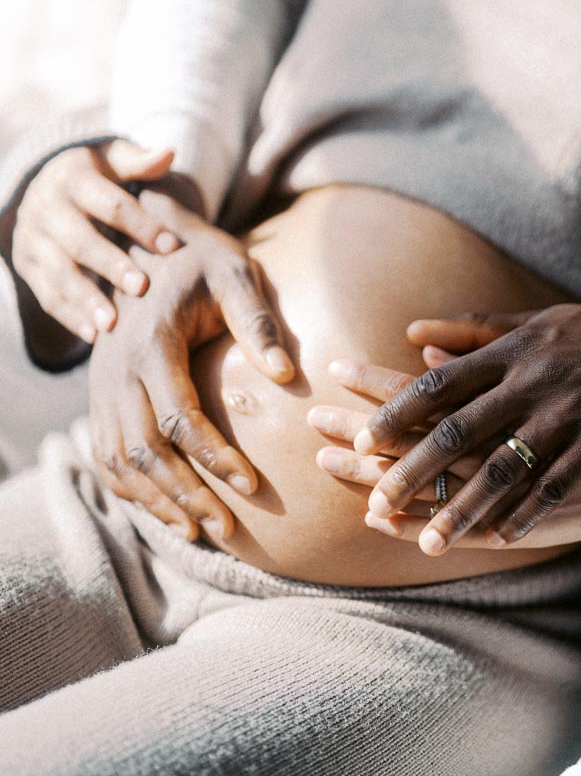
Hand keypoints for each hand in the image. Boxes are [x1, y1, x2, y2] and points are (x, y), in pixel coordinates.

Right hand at [11, 140, 179, 342]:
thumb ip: (140, 161)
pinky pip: (45, 295)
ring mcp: (32, 239)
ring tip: (113, 324)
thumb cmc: (98, 175)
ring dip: (85, 300)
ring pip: (58, 273)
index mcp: (73, 179)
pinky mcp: (27, 265)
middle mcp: (45, 208)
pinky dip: (69, 317)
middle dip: (111, 265)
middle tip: (142, 287)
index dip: (141, 224)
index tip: (172, 246)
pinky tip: (94, 335)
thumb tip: (168, 153)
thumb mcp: (114, 159)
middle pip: (80, 240)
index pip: (110, 203)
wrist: (46, 185)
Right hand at [89, 191, 293, 540]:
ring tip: (198, 532)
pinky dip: (129, 488)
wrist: (149, 243)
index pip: (178, 416)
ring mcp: (100, 385)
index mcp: (150, 341)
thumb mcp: (236, 274)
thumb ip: (258, 321)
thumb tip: (286, 375)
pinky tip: (164, 510)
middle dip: (185, 495)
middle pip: (143, 450)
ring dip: (155, 501)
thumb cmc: (203, 260)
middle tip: (227, 528)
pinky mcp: (99, 395)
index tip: (252, 485)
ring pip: (118, 460)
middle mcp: (115, 369)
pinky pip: (104, 453)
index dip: (214, 456)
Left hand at [355, 295, 580, 553]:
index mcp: (512, 350)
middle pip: (459, 429)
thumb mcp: (537, 320)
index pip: (439, 382)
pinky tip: (498, 540)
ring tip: (429, 542)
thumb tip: (412, 333)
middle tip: (373, 498)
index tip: (358, 438)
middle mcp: (533, 380)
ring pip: (502, 467)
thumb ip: (474, 328)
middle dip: (413, 468)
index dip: (395, 411)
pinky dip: (525, 514)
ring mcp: (568, 412)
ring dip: (463, 507)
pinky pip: (556, 485)